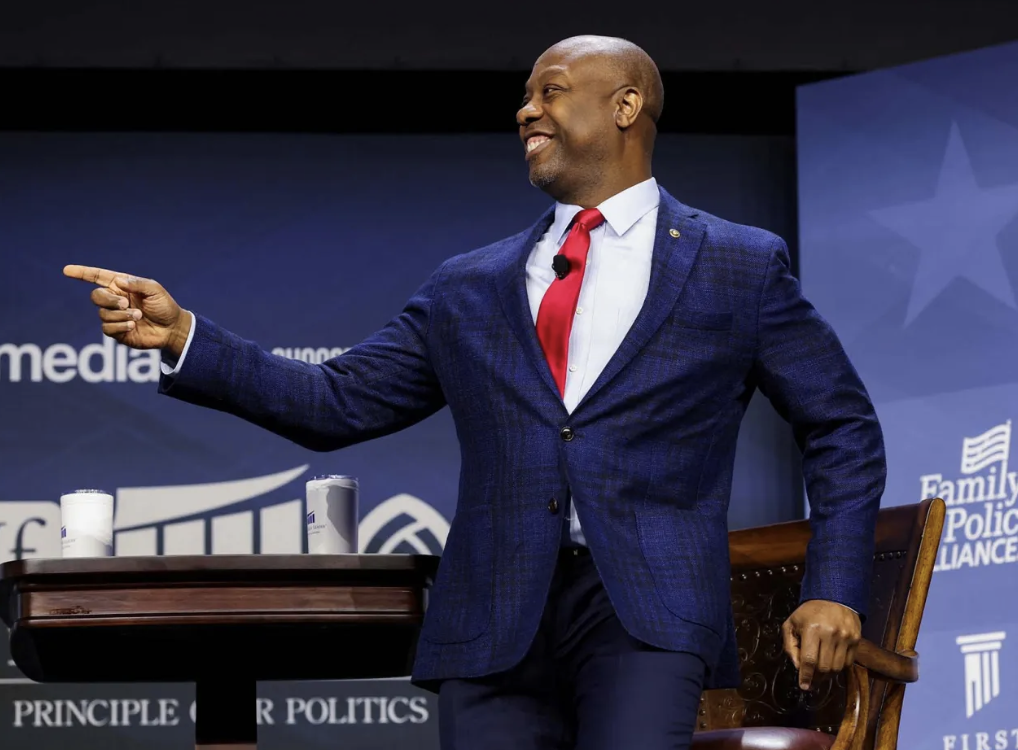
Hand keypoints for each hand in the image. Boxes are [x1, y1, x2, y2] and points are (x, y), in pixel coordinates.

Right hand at [63, 265, 190, 356]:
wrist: (173, 329)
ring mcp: (115, 316)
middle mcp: (115, 300)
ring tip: (138, 317)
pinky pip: (107, 328)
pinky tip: (133, 326)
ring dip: (120, 315)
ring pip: (102, 313)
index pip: (97, 277)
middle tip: (126, 304)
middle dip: (109, 300)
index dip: (82, 273)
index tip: (66, 270)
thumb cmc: (165, 306)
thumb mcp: (155, 290)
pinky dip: (119, 326)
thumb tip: (118, 282)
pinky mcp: (117, 331)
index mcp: (122, 286)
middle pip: (96, 296)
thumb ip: (137, 284)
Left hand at [781, 599, 860, 690]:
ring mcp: (845, 637)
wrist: (834, 596)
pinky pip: (848, 662)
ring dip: (828, 675)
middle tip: (811, 679)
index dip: (806, 676)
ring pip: (837, 668)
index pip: (809, 660)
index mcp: (812, 629)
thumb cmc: (809, 612)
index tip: (804, 686)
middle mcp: (830, 633)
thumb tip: (798, 667)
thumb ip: (790, 646)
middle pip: (824, 667)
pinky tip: (831, 662)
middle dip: (816, 677)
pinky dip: (839, 667)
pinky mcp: (856, 639)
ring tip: (820, 672)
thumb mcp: (791, 624)